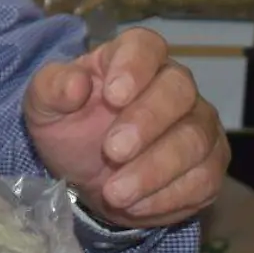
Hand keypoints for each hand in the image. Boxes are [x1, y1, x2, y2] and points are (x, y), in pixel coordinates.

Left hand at [23, 28, 227, 228]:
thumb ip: (52, 88)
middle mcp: (175, 84)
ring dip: (155, 169)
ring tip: (115, 193)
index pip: (146, 46)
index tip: (113, 95)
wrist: (85, 173)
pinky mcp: (209, 164)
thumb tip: (75, 84)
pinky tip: (135, 205)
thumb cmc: (69, 127)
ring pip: (195, 139)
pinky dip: (169, 197)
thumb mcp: (44, 106)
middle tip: (112, 151)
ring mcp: (198, 124)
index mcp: (132, 58)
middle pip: (179, 90)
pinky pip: (204, 179)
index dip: (135, 67)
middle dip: (146, 122)